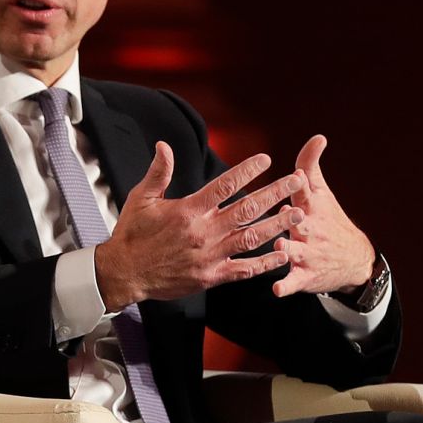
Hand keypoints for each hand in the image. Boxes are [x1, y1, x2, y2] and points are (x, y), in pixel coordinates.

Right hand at [94, 146, 303, 308]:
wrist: (124, 274)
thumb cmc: (132, 236)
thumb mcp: (141, 199)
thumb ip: (158, 173)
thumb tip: (164, 146)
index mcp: (189, 210)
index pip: (224, 186)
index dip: (247, 170)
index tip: (265, 159)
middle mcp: (203, 232)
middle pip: (247, 208)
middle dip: (275, 193)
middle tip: (296, 181)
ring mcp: (209, 256)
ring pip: (252, 238)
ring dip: (278, 225)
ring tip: (299, 214)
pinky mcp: (210, 276)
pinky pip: (243, 270)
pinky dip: (264, 263)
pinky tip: (282, 255)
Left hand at [272, 136, 375, 298]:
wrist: (354, 259)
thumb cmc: (329, 220)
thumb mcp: (322, 193)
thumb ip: (311, 165)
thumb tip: (318, 136)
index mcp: (311, 208)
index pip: (305, 192)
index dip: (300, 183)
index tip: (297, 175)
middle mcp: (310, 229)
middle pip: (300, 222)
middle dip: (295, 217)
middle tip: (289, 211)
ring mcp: (308, 253)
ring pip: (295, 251)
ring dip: (288, 249)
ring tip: (281, 246)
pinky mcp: (304, 276)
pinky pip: (293, 282)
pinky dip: (286, 286)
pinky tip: (277, 289)